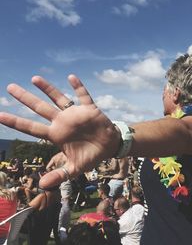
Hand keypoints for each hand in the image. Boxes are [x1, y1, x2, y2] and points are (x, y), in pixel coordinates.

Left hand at [0, 75, 119, 188]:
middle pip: (40, 108)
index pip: (31, 128)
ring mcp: (75, 114)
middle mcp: (62, 122)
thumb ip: (59, 175)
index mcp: (56, 135)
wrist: (109, 147)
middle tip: (10, 87)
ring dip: (48, 89)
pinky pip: (83, 96)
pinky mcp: (89, 109)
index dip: (16, 122)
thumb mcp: (75, 168)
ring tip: (34, 78)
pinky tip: (71, 77)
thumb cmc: (90, 156)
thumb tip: (42, 186)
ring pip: (58, 98)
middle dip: (26, 98)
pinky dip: (78, 87)